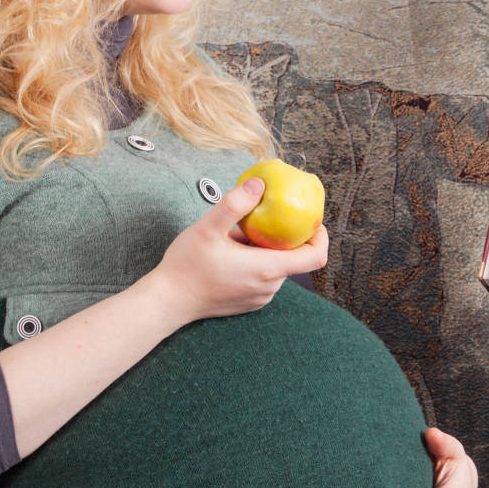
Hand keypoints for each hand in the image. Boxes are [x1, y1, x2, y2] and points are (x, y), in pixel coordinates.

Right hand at [151, 177, 328, 324]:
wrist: (168, 301)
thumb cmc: (186, 265)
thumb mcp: (207, 228)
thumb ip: (234, 204)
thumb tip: (259, 183)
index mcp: (268, 269)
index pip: (316, 257)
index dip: (320, 237)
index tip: (311, 219)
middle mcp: (270, 287)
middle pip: (292, 258)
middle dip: (278, 237)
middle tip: (252, 223)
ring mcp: (261, 298)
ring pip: (275, 267)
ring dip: (264, 251)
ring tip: (233, 242)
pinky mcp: (251, 303)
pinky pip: (263, 279)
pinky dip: (254, 264)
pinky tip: (228, 257)